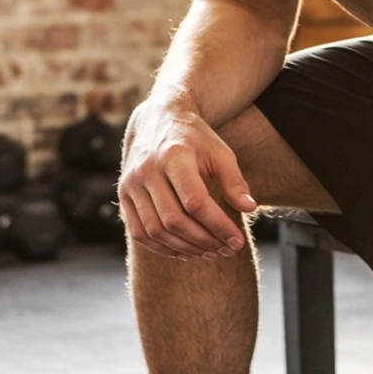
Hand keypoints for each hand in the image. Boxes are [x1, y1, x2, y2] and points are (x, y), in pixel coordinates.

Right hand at [117, 98, 258, 260]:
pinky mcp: (123, 196)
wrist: (157, 120)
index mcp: (174, 155)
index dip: (218, 225)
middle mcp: (147, 170)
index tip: (237, 240)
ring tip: (210, 252)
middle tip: (226, 250)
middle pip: (174, 220)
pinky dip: (162, 247)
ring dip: (185, 248)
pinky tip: (186, 251)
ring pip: (155, 230)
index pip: (195, 201)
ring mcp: (131, 184)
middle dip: (204, 241)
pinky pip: (139, 232)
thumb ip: (234, 180)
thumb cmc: (195, 139)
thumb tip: (249, 208)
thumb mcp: (219, 152)